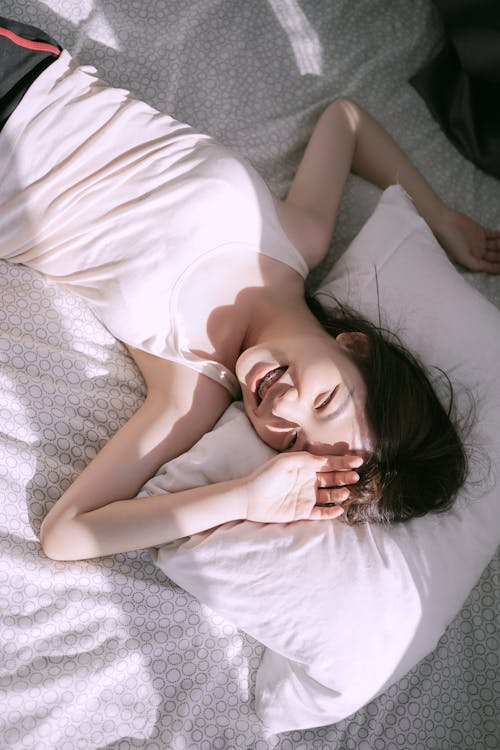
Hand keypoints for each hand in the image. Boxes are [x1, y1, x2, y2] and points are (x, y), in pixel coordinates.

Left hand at [243, 452, 361, 522]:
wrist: (249, 498)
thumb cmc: (265, 476)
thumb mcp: (284, 461)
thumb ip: (305, 458)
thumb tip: (325, 459)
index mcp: (305, 467)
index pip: (328, 463)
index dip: (343, 461)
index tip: (358, 460)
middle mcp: (309, 481)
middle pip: (332, 478)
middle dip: (345, 476)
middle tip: (355, 476)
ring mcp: (307, 497)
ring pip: (330, 495)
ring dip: (340, 493)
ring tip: (346, 492)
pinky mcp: (303, 512)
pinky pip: (321, 512)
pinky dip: (331, 511)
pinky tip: (339, 508)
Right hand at [435, 208, 499, 273]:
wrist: (445, 223)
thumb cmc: (451, 242)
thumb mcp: (462, 257)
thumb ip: (475, 265)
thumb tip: (487, 269)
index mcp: (473, 260)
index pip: (489, 266)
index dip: (498, 267)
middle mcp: (477, 252)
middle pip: (494, 256)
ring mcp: (480, 242)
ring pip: (496, 246)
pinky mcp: (480, 231)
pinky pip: (493, 235)